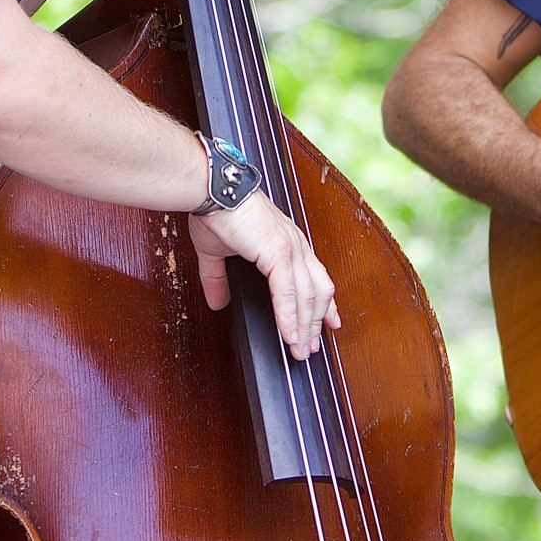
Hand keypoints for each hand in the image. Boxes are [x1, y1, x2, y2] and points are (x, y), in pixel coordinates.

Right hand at [188, 191, 339, 359]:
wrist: (211, 191)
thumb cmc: (216, 212)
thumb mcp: (217, 253)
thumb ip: (218, 279)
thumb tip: (217, 302)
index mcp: (287, 242)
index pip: (315, 277)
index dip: (325, 303)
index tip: (330, 322)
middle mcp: (295, 245)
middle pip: (319, 290)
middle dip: (317, 322)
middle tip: (311, 346)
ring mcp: (290, 248)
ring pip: (308, 295)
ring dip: (305, 326)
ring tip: (300, 349)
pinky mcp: (278, 252)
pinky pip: (289, 292)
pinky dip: (290, 316)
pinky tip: (289, 334)